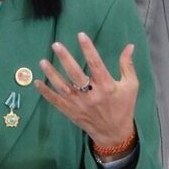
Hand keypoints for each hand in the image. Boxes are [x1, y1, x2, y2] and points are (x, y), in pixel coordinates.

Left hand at [35, 32, 137, 156]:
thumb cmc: (124, 106)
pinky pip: (56, 101)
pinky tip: (37, 82)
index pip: (96, 64)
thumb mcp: (131, 86)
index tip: (81, 35)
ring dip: (51, 74)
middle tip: (56, 45)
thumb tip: (130, 46)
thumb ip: (127, 65)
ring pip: (62, 87)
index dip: (88, 49)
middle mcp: (91, 95)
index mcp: (107, 87)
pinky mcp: (71, 112)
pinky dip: (46, 92)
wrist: (114, 133)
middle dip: (65, 58)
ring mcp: (79, 105)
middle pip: (75, 74)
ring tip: (42, 62)